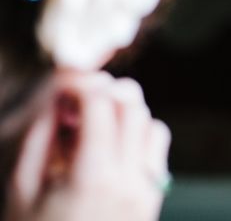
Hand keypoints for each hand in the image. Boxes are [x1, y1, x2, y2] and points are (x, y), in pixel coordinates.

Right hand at [4, 72, 170, 220]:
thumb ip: (40, 136)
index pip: (101, 103)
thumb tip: (59, 95)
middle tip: (78, 103)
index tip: (64, 89)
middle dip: (106, 93)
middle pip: (132, 106)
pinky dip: (140, 134)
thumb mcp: (21, 189)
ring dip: (126, 113)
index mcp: (92, 177)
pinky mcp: (154, 196)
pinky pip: (156, 148)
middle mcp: (129, 178)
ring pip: (150, 123)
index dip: (81, 86)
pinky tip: (112, 146)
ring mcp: (147, 188)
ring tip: (94, 126)